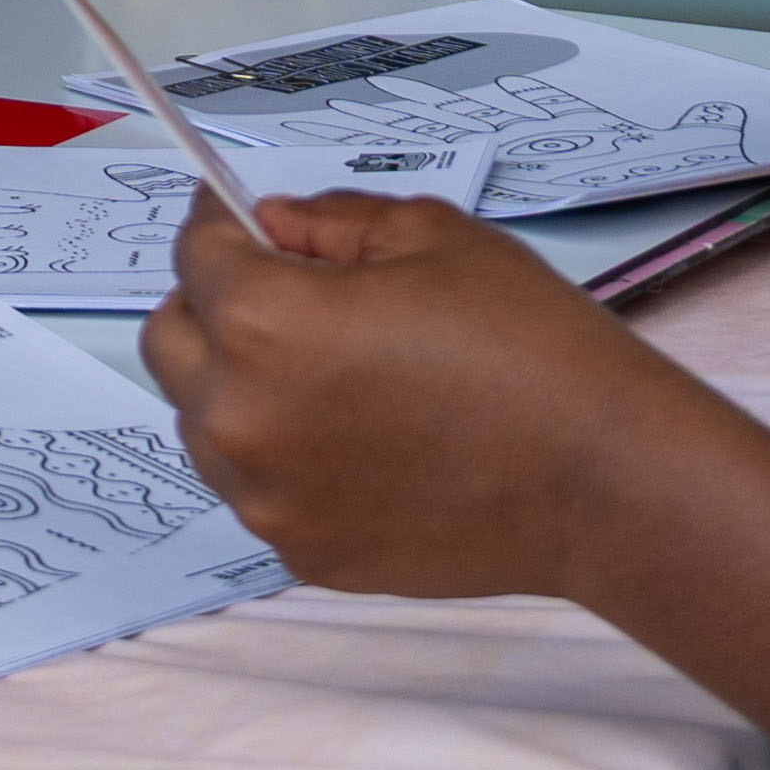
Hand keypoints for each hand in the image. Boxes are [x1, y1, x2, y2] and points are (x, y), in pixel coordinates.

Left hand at [139, 187, 679, 593]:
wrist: (600, 480)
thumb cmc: (529, 345)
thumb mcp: (432, 236)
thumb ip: (330, 221)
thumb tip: (271, 226)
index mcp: (265, 323)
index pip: (196, 255)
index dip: (217, 222)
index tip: (234, 213)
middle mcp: (241, 416)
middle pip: (169, 343)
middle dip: (209, 304)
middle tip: (277, 290)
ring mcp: (266, 499)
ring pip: (202, 423)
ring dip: (236, 385)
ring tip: (325, 373)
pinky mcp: (301, 555)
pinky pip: (255, 489)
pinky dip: (281, 455)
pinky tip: (357, 439)